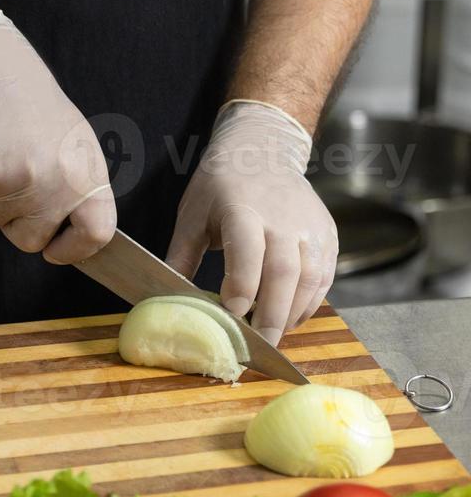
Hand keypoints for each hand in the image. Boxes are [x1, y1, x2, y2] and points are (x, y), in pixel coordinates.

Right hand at [0, 10, 115, 263]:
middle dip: (12, 222)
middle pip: (32, 239)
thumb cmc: (27, 104)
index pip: (98, 232)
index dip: (75, 249)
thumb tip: (70, 232)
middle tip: (7, 184)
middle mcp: (60, 182)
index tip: (55, 249)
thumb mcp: (70, 145)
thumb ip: (74, 187)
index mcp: (87, 172)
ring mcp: (23, 181)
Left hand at [166, 101, 337, 344]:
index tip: (231, 313)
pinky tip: (289, 316)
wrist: (262, 150)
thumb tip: (168, 299)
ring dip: (292, 313)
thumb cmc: (220, 186)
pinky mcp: (328, 234)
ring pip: (310, 279)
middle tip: (258, 345)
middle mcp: (284, 218)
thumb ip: (181, 256)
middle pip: (284, 272)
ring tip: (271, 334)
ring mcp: (311, 226)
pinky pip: (324, 277)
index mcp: (245, 209)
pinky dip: (309, 302)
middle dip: (271, 314)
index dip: (242, 284)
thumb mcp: (192, 214)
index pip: (248, 250)